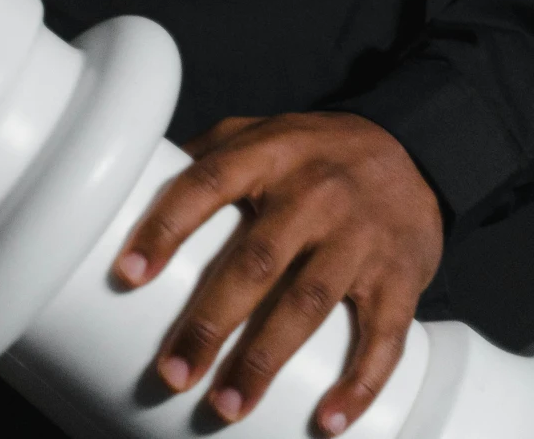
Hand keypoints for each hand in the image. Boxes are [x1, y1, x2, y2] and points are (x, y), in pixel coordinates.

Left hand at [112, 110, 442, 431]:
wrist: (414, 154)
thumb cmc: (316, 151)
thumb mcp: (263, 132)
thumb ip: (209, 156)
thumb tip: (134, 186)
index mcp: (271, 152)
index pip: (208, 184)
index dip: (166, 227)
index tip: (128, 274)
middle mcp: (315, 193)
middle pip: (256, 262)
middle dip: (210, 322)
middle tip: (171, 373)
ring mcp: (360, 238)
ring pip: (308, 305)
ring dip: (264, 361)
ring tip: (226, 406)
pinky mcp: (400, 279)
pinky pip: (383, 338)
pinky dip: (358, 385)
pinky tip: (327, 422)